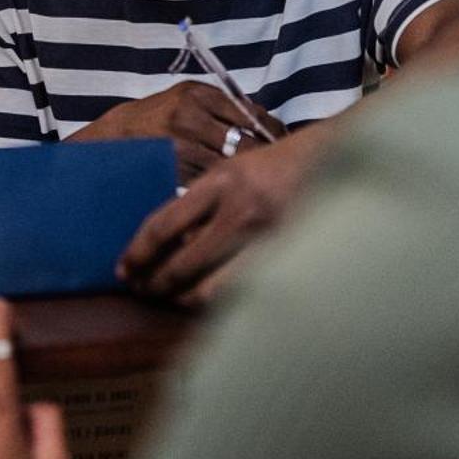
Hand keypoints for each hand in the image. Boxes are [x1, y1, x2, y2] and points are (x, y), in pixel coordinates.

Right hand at [71, 81, 284, 181]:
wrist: (115, 136)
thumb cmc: (159, 116)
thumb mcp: (188, 98)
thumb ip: (223, 106)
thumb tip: (267, 123)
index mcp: (198, 94)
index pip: (250, 114)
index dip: (272, 130)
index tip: (284, 141)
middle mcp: (190, 116)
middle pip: (245, 142)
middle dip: (264, 156)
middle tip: (278, 166)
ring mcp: (180, 145)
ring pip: (230, 165)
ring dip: (246, 175)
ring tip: (259, 180)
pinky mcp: (172, 170)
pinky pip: (209, 181)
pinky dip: (222, 186)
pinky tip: (231, 190)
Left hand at [117, 124, 323, 303]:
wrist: (335, 156)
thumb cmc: (277, 163)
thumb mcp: (232, 170)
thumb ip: (203, 203)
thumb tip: (169, 244)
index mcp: (219, 181)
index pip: (164, 225)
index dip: (137, 252)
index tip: (123, 269)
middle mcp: (239, 210)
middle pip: (181, 264)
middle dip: (154, 284)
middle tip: (140, 291)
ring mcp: (266, 238)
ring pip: (211, 288)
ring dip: (183, 300)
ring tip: (170, 301)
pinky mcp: (286, 258)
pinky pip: (243, 292)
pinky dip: (220, 302)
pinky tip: (208, 302)